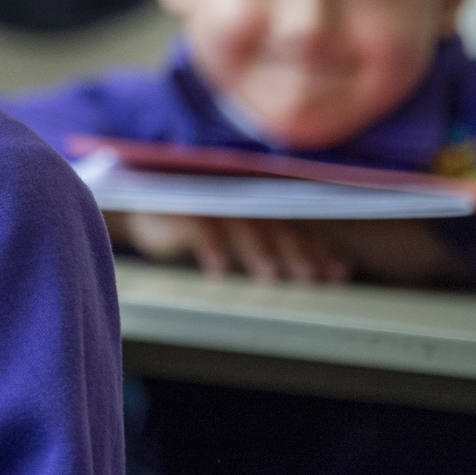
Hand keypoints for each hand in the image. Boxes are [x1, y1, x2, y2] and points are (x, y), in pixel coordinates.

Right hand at [112, 211, 349, 282]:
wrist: (139, 209)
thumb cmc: (193, 226)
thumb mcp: (233, 234)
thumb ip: (266, 243)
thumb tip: (312, 269)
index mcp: (257, 202)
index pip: (295, 225)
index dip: (317, 248)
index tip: (335, 275)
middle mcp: (237, 196)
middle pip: (274, 224)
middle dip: (295, 251)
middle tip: (309, 279)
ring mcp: (208, 197)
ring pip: (240, 224)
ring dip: (255, 251)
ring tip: (268, 276)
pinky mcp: (177, 205)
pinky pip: (198, 226)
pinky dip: (209, 247)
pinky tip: (217, 271)